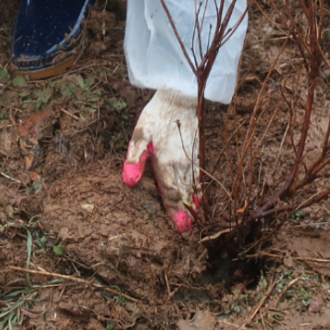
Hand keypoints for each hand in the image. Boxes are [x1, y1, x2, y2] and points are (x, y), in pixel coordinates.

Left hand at [122, 89, 199, 233]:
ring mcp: (191, 158)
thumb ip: (135, 158)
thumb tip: (129, 182)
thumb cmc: (157, 115)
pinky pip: (200, 175)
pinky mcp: (197, 152)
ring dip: (193, 204)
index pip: (169, 192)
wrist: (181, 97)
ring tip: (195, 222)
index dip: (173, 210)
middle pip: (183, 193)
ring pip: (193, 186)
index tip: (176, 228)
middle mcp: (181, 163)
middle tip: (187, 232)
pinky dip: (200, 189)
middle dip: (184, 213)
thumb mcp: (140, 134)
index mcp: (165, 162)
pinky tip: (200, 197)